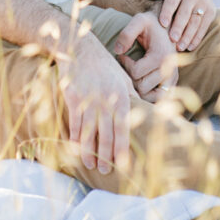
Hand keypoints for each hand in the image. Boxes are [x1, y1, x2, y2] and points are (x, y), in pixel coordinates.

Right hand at [57, 33, 135, 175]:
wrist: (82, 49)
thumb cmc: (105, 66)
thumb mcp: (123, 79)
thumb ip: (132, 97)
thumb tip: (146, 113)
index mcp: (121, 96)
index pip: (123, 127)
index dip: (122, 147)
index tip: (123, 164)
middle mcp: (106, 99)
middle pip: (106, 133)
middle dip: (106, 154)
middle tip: (105, 170)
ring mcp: (88, 98)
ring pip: (89, 130)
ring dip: (89, 150)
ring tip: (91, 164)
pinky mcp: (73, 96)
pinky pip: (74, 121)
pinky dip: (75, 137)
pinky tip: (75, 148)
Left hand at [112, 11, 178, 100]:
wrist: (170, 26)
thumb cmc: (152, 23)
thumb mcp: (139, 20)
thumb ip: (127, 33)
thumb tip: (117, 51)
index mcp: (161, 56)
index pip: (136, 72)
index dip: (124, 64)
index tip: (122, 55)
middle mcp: (169, 69)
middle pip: (142, 87)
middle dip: (130, 77)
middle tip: (127, 65)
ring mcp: (172, 78)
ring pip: (150, 96)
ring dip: (139, 88)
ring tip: (134, 74)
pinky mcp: (173, 83)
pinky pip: (159, 98)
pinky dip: (148, 94)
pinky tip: (141, 81)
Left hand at [148, 0, 214, 51]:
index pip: (172, 2)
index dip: (167, 12)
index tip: (163, 24)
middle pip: (185, 13)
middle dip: (178, 27)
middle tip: (172, 40)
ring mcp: (203, 4)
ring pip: (195, 22)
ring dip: (188, 36)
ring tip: (179, 47)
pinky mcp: (211, 12)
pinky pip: (204, 27)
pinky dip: (197, 38)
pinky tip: (190, 47)